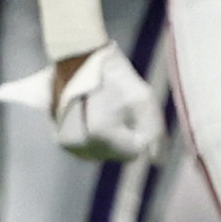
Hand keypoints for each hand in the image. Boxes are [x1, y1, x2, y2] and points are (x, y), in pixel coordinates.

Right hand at [0, 41, 163, 162]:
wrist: (79, 58)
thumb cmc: (115, 76)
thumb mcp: (144, 100)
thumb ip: (156, 134)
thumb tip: (159, 162)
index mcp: (100, 136)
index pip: (132, 153)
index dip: (139, 133)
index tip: (133, 111)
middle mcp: (79, 146)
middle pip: (116, 154)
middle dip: (124, 136)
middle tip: (120, 107)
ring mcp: (67, 144)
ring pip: (102, 152)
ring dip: (110, 137)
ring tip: (107, 109)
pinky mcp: (60, 138)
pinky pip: (87, 147)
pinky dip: (96, 136)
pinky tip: (96, 115)